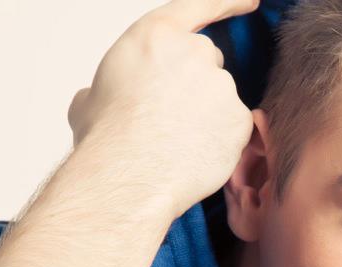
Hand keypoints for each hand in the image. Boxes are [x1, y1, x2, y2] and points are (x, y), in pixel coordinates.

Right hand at [66, 0, 259, 223]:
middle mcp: (194, 52)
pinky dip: (221, 139)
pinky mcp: (240, 119)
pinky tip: (196, 154)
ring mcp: (222, 86)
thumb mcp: (91, 97)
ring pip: (221, 97)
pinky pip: (235, 127)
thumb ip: (108, 85)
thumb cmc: (107, 137)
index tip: (250, 1)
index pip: (200, 6)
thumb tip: (95, 98)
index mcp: (155, 35)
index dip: (228, 2)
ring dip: (207, 114)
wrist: (128, 174)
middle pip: (207, 60)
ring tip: (176, 142)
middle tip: (169, 116)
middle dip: (194, 83)